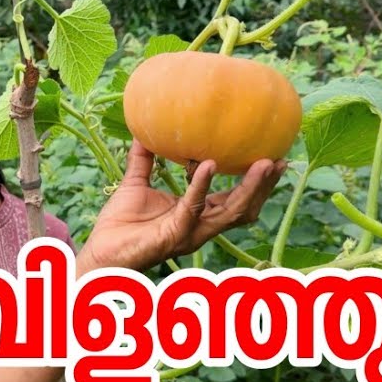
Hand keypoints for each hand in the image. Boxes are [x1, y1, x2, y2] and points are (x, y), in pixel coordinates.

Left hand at [76, 140, 286, 272]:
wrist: (101, 252)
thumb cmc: (119, 223)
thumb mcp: (135, 183)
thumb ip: (143, 159)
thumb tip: (143, 129)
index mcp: (197, 216)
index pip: (235, 200)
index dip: (254, 183)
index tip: (272, 157)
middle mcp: (201, 228)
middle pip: (244, 209)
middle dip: (264, 187)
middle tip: (280, 160)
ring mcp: (191, 233)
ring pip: (231, 212)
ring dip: (250, 188)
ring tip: (263, 163)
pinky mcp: (175, 234)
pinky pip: (193, 207)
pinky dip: (201, 185)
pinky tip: (208, 164)